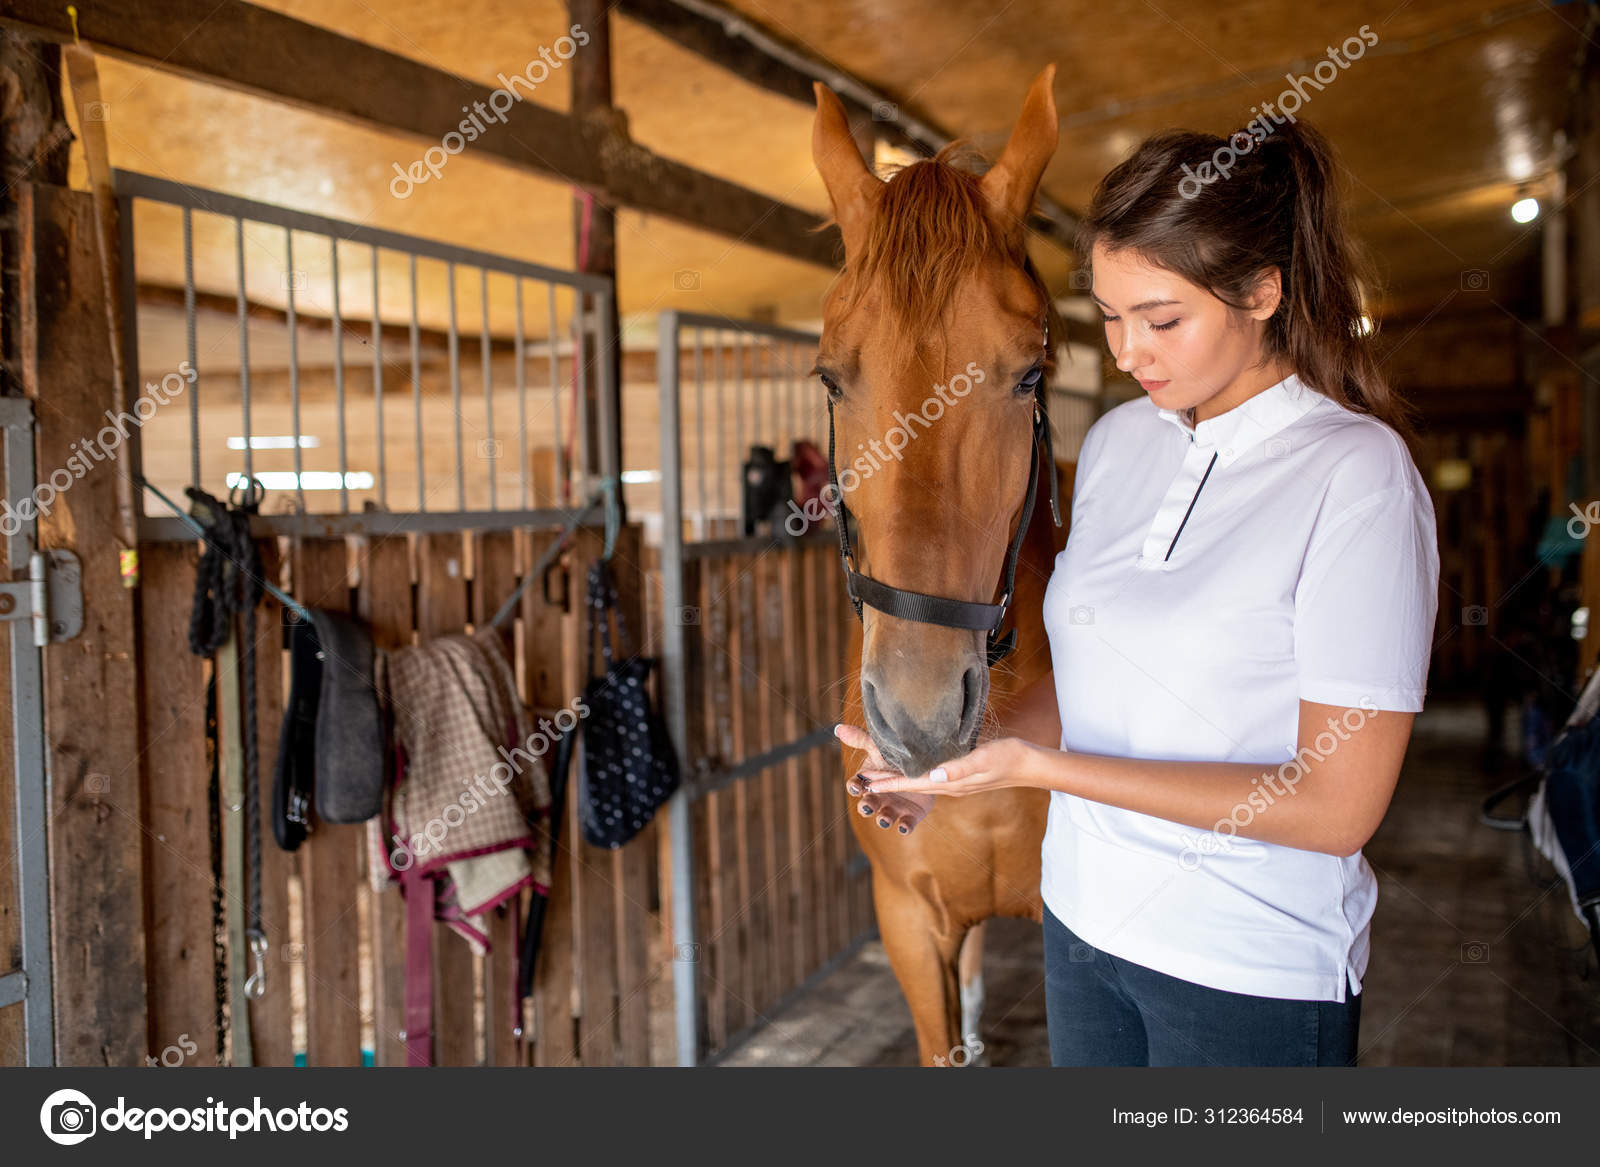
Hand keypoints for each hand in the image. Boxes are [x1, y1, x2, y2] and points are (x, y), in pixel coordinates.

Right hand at [834, 723, 933, 835]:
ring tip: (884, 819)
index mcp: (868, 782)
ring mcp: (892, 808)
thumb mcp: (880, 748)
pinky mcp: (909, 816)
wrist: (924, 767)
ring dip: (882, 819)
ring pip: (884, 817)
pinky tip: (904, 826)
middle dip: (866, 807)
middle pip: (867, 805)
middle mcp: (877, 797)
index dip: (855, 788)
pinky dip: (903, 827)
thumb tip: (839, 728)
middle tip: (868, 806)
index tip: (857, 787)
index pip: (855, 786)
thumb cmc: (895, 757)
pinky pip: (905, 824)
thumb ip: (861, 739)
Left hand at [855, 735, 1044, 797]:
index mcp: (951, 783)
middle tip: (861, 781)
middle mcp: (950, 786)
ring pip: (919, 784)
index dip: (888, 782)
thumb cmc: (1008, 756)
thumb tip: (934, 777)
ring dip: (898, 781)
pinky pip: (931, 779)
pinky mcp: (961, 777)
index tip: (865, 783)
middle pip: (911, 786)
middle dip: (886, 784)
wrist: (1030, 764)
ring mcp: (956, 783)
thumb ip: (959, 768)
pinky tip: (911, 769)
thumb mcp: (983, 759)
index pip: (912, 784)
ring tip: (878, 777)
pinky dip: (915, 776)